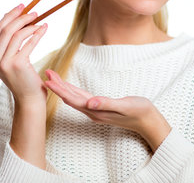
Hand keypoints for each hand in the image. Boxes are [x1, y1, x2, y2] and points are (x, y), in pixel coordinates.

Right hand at [0, 4, 47, 104]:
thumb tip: (16, 19)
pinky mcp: (17, 64)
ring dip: (30, 25)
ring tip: (40, 21)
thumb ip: (8, 44)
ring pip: (16, 35)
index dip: (10, 16)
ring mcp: (4, 62)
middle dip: (20, 17)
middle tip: (33, 12)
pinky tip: (44, 28)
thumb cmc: (23, 77)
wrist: (29, 98)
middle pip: (5, 30)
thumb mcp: (10, 59)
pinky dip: (37, 33)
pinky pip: (28, 43)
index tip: (21, 7)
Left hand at [44, 69, 171, 151]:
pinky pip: (82, 98)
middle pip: (70, 98)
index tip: (48, 80)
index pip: (73, 99)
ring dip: (63, 88)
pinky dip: (73, 91)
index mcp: (96, 110)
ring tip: (53, 78)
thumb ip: (107, 104)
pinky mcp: (101, 108)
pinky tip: (70, 88)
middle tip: (46, 73)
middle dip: (57, 86)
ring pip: (75, 98)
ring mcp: (96, 110)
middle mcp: (93, 111)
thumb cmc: (138, 111)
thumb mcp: (124, 106)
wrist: (148, 121)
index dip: (59, 89)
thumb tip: (90, 103)